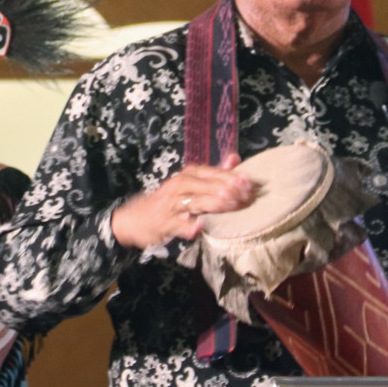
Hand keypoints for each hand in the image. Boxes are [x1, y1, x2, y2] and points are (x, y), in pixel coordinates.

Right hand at [109, 156, 256, 248]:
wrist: (136, 217)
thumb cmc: (170, 200)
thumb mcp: (191, 183)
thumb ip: (214, 172)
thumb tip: (235, 158)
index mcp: (188, 175)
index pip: (213, 173)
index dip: (232, 177)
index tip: (251, 183)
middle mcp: (179, 186)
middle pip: (205, 185)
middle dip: (227, 189)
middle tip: (246, 195)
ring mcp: (171, 205)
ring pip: (193, 201)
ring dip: (212, 203)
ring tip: (229, 204)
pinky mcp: (165, 223)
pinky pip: (178, 225)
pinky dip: (188, 227)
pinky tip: (199, 228)